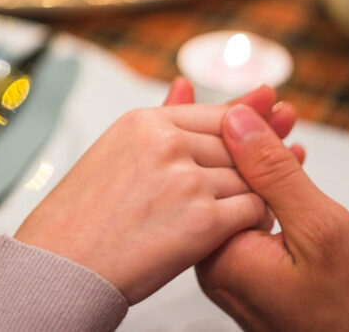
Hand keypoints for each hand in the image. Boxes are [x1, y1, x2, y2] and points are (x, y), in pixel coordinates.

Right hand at [14, 79, 293, 303]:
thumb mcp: (117, 150)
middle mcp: (167, 143)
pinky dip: (253, 221)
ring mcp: (185, 180)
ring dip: (253, 195)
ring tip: (244, 210)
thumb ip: (160, 119)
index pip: (218, 115)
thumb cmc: (83, 214)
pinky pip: (251, 211)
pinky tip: (241, 230)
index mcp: (146, 122)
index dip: (250, 123)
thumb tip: (184, 83)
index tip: (277, 119)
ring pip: (248, 178)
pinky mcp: (200, 220)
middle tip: (288, 161)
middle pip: (237, 146)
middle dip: (258, 160)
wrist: (61, 265)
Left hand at [196, 105, 348, 331]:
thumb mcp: (321, 229)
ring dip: (262, 157)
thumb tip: (235, 119)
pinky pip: (251, 217)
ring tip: (282, 118)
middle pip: (219, 177)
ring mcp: (234, 269)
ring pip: (237, 194)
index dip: (232, 122)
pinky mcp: (254, 275)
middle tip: (269, 97)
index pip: (211, 169)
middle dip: (245, 133)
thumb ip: (274, 173)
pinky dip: (270, 188)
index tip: (256, 92)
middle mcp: (217, 261)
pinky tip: (287, 162)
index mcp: (221, 251)